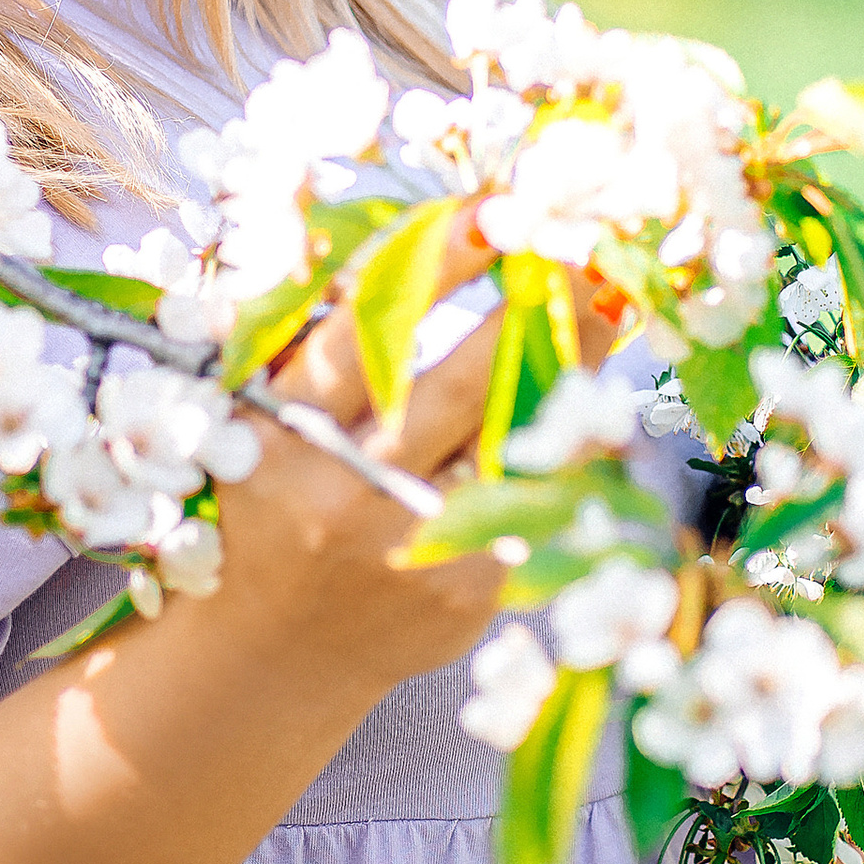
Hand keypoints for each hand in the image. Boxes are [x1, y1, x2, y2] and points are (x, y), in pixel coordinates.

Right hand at [205, 220, 619, 699]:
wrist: (271, 651)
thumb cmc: (272, 501)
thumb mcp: (258, 415)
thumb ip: (303, 328)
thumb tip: (366, 226)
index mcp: (276, 433)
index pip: (363, 331)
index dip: (436, 265)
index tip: (497, 212)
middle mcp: (339, 492)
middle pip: (460, 383)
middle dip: (532, 311)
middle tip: (582, 256)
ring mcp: (405, 548)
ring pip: (515, 441)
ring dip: (569, 371)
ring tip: (605, 315)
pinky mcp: (461, 592)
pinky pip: (533, 501)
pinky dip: (562, 446)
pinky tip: (581, 409)